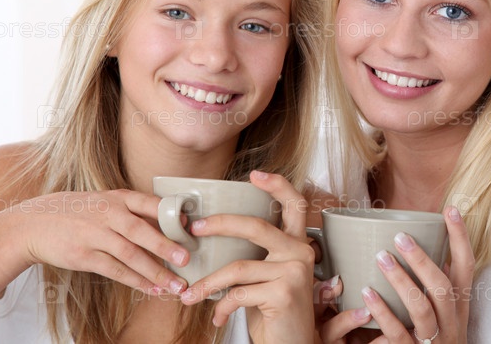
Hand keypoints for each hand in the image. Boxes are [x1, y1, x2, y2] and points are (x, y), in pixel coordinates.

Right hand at [15, 190, 189, 294]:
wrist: (33, 223)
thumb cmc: (79, 212)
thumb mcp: (105, 202)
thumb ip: (134, 211)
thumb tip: (171, 222)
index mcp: (117, 198)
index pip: (150, 204)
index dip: (171, 216)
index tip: (191, 227)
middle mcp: (108, 214)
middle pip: (142, 231)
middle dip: (166, 246)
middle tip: (187, 259)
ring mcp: (95, 235)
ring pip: (131, 255)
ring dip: (156, 271)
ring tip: (176, 284)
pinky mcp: (84, 256)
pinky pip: (115, 271)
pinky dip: (136, 281)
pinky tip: (152, 288)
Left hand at [180, 171, 315, 343]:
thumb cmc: (275, 312)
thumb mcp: (266, 279)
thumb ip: (254, 257)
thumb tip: (212, 237)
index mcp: (298, 244)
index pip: (295, 205)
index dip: (277, 185)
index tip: (254, 174)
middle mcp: (302, 253)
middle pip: (256, 226)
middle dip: (221, 224)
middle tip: (195, 229)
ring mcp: (295, 272)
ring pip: (238, 267)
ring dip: (207, 283)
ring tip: (189, 295)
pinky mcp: (284, 293)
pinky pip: (238, 294)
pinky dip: (221, 307)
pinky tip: (217, 317)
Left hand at [318, 206, 473, 343]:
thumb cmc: (435, 339)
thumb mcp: (445, 314)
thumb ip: (437, 287)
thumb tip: (429, 248)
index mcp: (460, 307)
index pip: (467, 267)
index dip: (461, 238)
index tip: (450, 209)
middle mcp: (452, 323)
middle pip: (443, 287)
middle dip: (422, 260)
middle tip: (400, 237)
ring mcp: (434, 341)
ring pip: (421, 308)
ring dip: (401, 280)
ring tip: (380, 257)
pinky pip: (397, 333)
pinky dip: (382, 312)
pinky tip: (367, 293)